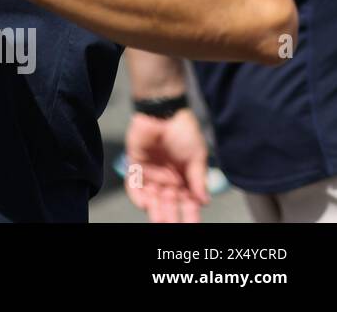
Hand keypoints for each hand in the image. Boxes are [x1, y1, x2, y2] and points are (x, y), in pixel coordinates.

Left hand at [124, 108, 209, 222]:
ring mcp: (151, 173)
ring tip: (161, 221)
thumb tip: (204, 201)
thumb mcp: (197, 156)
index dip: (190, 215)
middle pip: (169, 204)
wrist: (165, 112)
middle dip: (171, 216)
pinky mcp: (136, 165)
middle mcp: (167, 180)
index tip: (193, 226)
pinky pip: (134, 184)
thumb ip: (198, 179)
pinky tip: (145, 205)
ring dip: (156, 210)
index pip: (188, 203)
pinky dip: (138, 195)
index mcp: (184, 180)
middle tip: (172, 226)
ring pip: (152, 198)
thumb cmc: (184, 132)